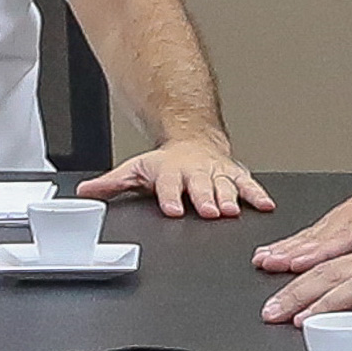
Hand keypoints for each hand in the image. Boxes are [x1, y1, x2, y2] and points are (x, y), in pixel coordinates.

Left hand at [75, 136, 273, 218]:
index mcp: (170, 172)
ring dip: (230, 197)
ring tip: (233, 209)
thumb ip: (112, 184)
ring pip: (225, 185)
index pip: (168, 186)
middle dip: (205, 198)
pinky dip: (257, 194)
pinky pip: (248, 184)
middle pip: (200, 186)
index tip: (172, 209)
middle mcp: (195, 172)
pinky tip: (266, 205)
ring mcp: (217, 173)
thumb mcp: (136, 169)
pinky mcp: (235, 174)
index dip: (170, 197)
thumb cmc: (166, 162)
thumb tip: (85, 192)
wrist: (193, 139)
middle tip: (210, 211)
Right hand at [252, 168, 351, 273]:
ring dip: (284, 248)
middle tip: (269, 264)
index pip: (344, 239)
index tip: (299, 261)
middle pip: (318, 239)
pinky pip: (308, 233)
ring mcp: (339, 217)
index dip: (320, 252)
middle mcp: (351, 217)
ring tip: (263, 259)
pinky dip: (288, 243)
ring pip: (308, 235)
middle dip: (291, 254)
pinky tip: (271, 252)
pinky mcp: (333, 220)